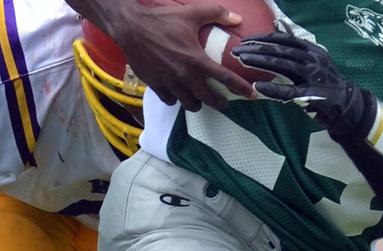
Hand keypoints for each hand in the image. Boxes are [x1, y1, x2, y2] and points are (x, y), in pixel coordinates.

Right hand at [89, 1, 254, 109]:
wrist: (130, 28)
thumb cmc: (161, 19)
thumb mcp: (191, 13)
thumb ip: (216, 14)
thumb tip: (237, 19)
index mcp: (197, 60)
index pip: (225, 79)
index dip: (241, 88)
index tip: (251, 95)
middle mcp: (185, 76)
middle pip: (208, 99)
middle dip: (219, 103)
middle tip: (223, 102)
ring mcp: (170, 84)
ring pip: (190, 104)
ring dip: (198, 103)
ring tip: (200, 97)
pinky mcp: (156, 86)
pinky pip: (171, 101)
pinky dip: (177, 99)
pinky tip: (178, 93)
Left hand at [232, 32, 374, 137]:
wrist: (347, 104)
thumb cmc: (326, 84)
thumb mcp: (314, 61)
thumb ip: (296, 50)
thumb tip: (279, 31)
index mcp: (312, 50)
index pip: (284, 39)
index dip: (264, 38)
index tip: (247, 40)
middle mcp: (312, 59)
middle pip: (280, 49)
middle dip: (256, 48)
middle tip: (236, 50)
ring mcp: (312, 76)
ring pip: (282, 65)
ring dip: (260, 61)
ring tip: (242, 60)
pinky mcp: (311, 94)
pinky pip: (288, 91)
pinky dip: (273, 89)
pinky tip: (258, 87)